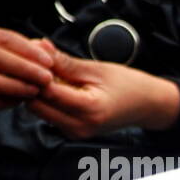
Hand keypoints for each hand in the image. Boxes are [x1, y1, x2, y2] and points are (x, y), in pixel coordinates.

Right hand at [0, 22, 52, 116]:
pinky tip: (19, 102)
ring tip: (36, 91)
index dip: (29, 50)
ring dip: (16, 86)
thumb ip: (20, 50)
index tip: (50, 62)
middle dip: (25, 68)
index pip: (4, 37)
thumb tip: (48, 47)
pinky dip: (4, 101)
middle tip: (47, 78)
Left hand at [28, 41, 179, 136]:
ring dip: (38, 91)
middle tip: (36, 63)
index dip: (34, 72)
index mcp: (89, 109)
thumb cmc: (128, 85)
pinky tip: (57, 86)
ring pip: (39, 110)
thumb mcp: (96, 68)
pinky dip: (47, 99)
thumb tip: (38, 47)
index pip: (45, 91)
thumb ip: (63, 62)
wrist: (147, 105)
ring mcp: (76, 132)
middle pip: (36, 104)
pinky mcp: (73, 132)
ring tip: (49, 73)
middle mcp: (80, 127)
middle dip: (32, 83)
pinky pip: (49, 115)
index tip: (31, 55)